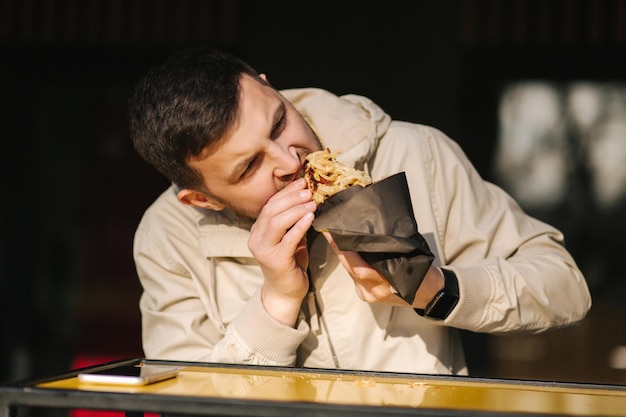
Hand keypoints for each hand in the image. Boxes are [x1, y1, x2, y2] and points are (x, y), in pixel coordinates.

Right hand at [248, 178, 316, 325]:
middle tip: (308, 190)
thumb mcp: (290, 237)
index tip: (302, 182)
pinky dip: (300, 225)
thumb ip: (293, 220)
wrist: (286, 291)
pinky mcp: (275, 261)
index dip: (286, 192)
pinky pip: (288, 239)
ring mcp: (264, 250)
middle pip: (271, 210)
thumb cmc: (290, 262)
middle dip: (291, 197)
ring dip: (296, 209)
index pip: (269, 205)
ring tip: (312, 203)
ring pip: (277, 222)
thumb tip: (306, 196)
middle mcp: (256, 239)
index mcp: (258, 231)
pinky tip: (310, 217)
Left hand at [323, 232, 444, 308]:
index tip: (335, 235)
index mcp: (385, 285)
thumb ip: (391, 252)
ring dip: (343, 256)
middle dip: (339, 250)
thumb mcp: (412, 261)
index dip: (345, 252)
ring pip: (351, 273)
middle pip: (351, 269)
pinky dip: (350, 263)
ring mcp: (369, 295)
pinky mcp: (367, 295)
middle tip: (329, 231)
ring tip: (335, 236)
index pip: (358, 267)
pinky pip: (354, 277)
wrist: (431, 296)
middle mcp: (374, 292)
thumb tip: (374, 234)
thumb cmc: (424, 274)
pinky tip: (345, 250)